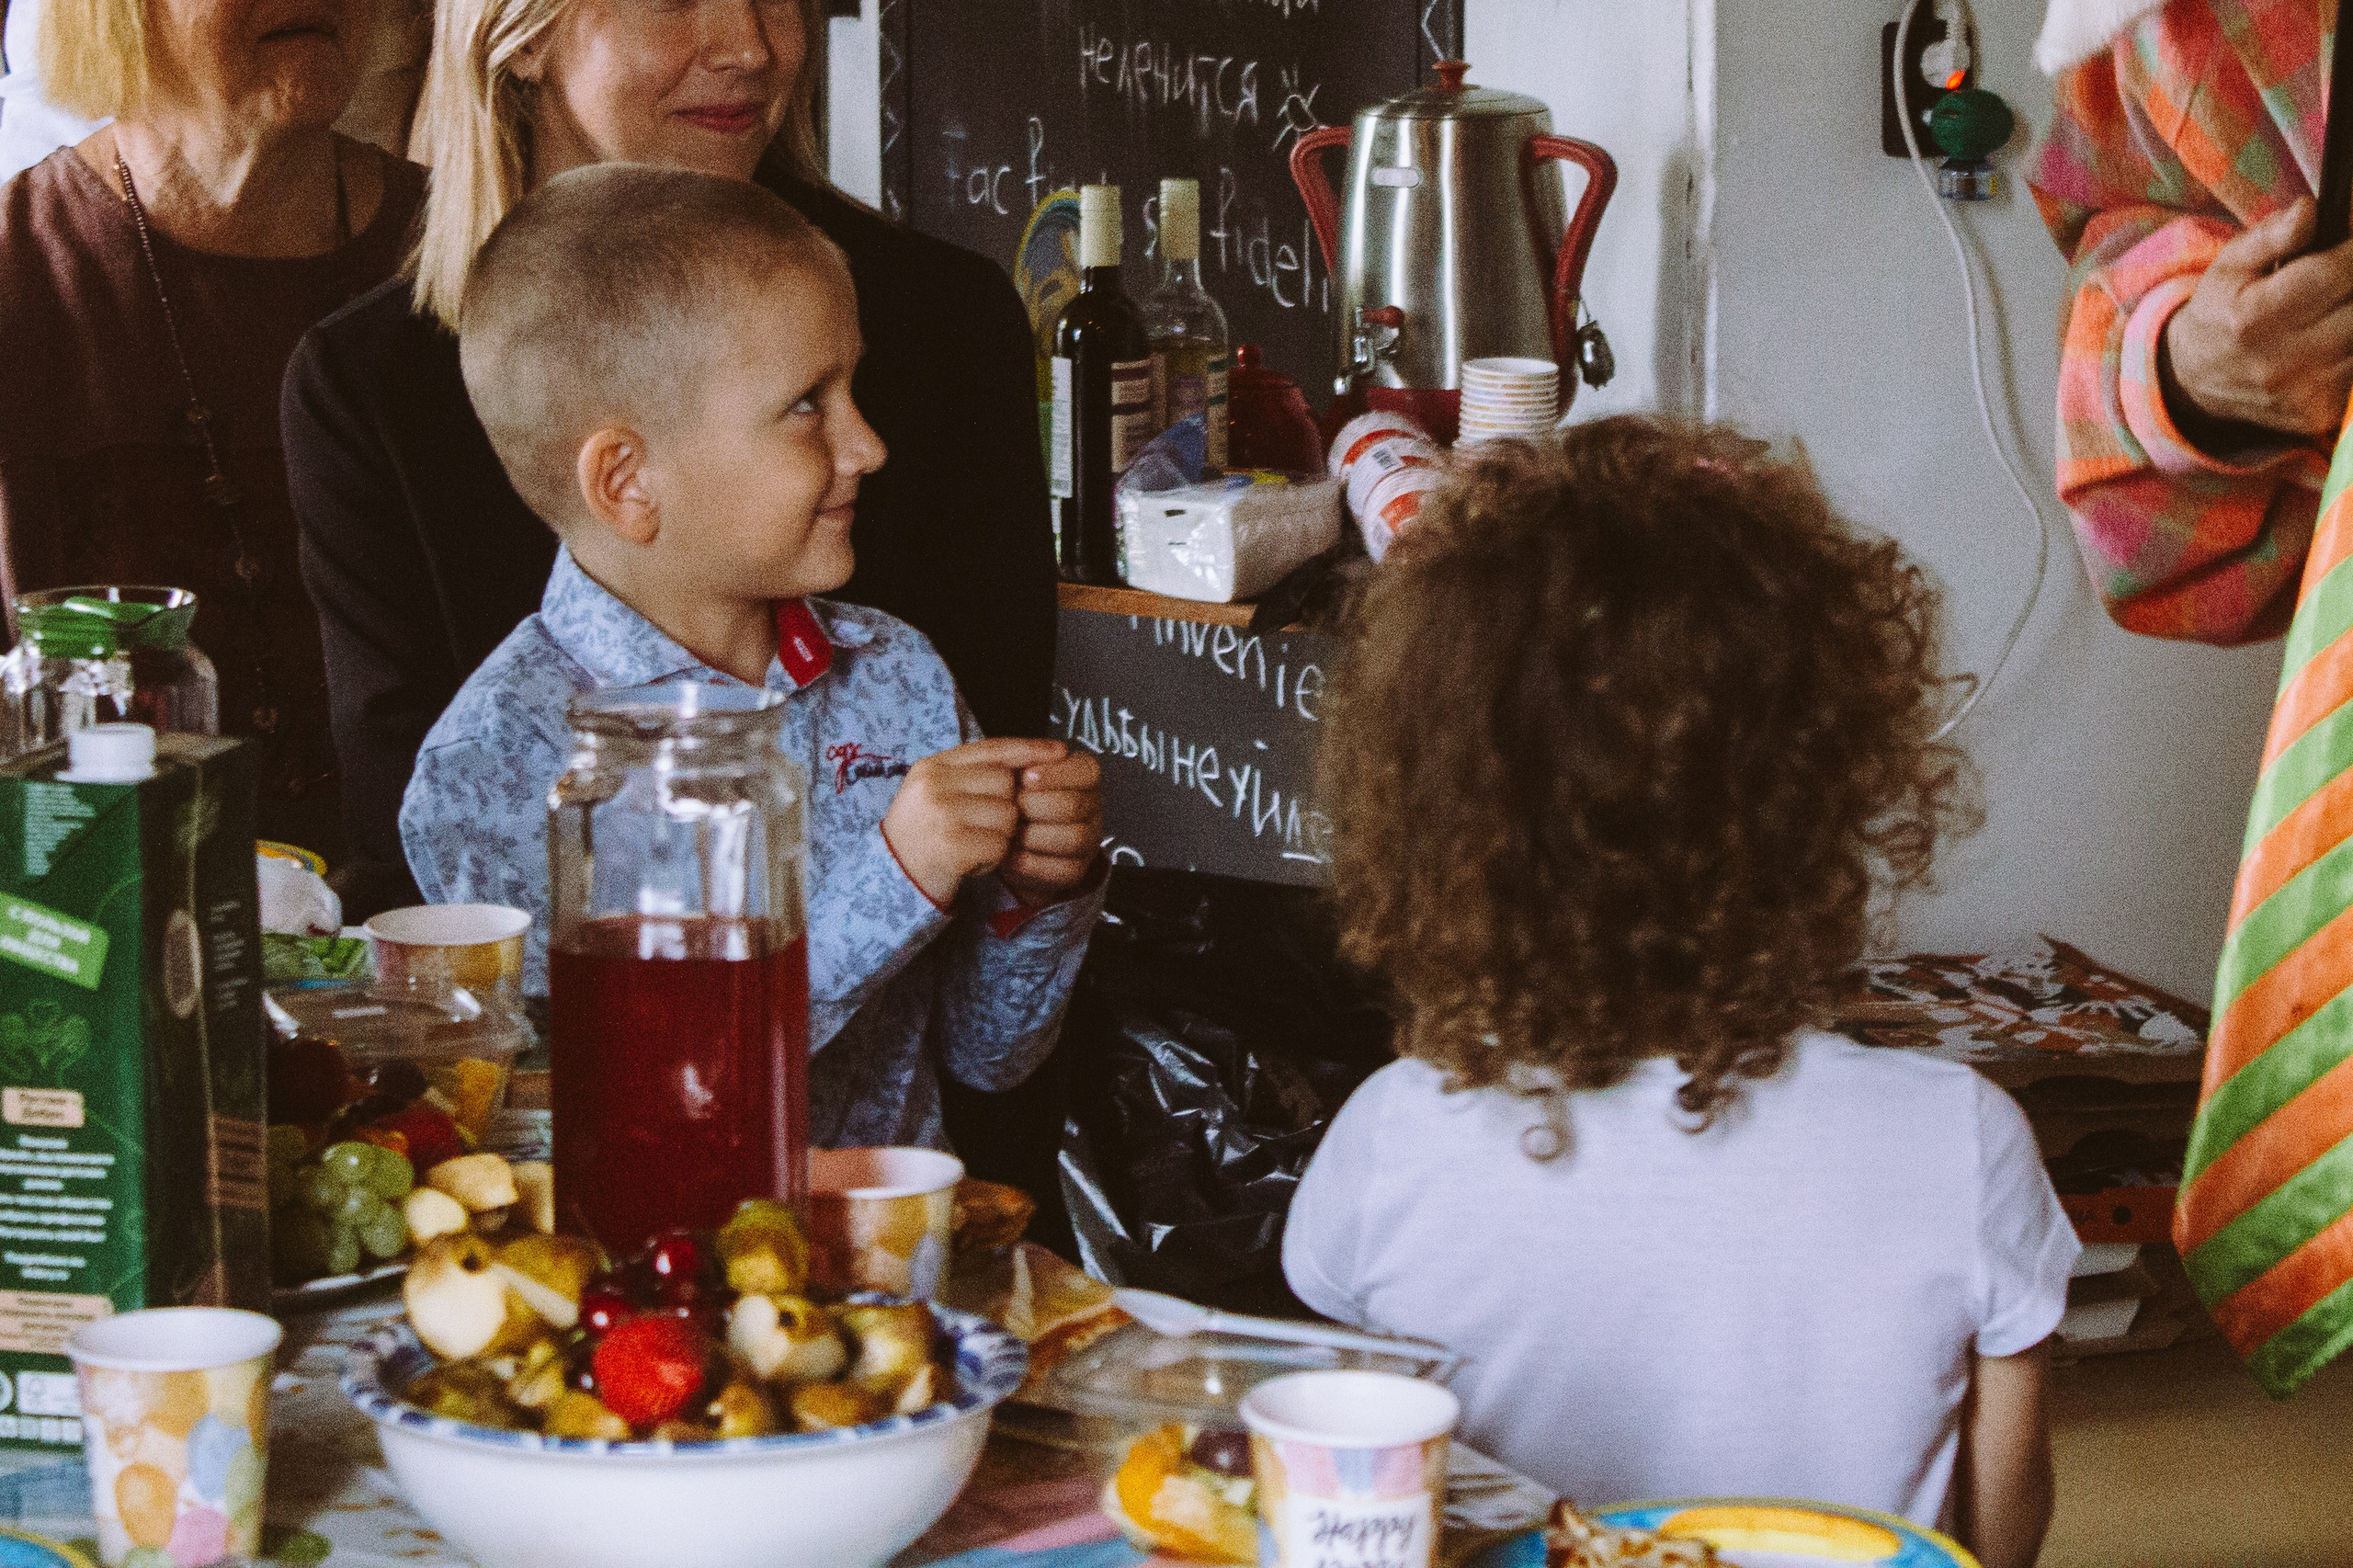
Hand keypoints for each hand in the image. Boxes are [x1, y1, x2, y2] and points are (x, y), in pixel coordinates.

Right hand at [881, 739, 1068, 907]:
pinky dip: (993, 859)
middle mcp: (934, 785)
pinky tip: (971, 862)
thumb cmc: (924, 834)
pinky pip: (1000, 846)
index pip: (992, 748)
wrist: (892, 878)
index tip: (1060, 751)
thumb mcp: (939, 793)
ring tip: (973, 845)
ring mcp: (942, 814)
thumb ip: (974, 774)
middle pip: (1006, 783)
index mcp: (932, 766)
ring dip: (1001, 836)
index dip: (1029, 749)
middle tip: (982, 827)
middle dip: (1007, 807)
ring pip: (1008, 816)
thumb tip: (1033, 761)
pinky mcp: (953, 847)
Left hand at [1000, 750, 1103, 907]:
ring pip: (1074, 838)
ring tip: (1008, 832)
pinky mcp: (1075, 871)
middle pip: (1075, 805)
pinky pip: (1062, 869)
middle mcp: (1092, 808)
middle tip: (1010, 807)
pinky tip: (1009, 855)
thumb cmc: (1008, 797)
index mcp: (1083, 777)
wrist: (996, 841)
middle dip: (1036, 806)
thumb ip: (1026, 753)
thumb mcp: (1011, 770)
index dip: (1057, 774)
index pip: (1087, 770)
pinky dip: (1031, 863)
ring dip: (1034, 836)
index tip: (1025, 777)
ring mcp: (1087, 842)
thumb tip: (1056, 749)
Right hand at [2162, 198, 2352, 441]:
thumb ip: (2272, 235)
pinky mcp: (2321, 415)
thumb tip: (2310, 210)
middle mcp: (2281, 361)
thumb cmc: (2222, 310)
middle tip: (2340, 281)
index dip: (2351, 255)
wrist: (2197, 382)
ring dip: (2351, 317)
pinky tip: (2334, 338)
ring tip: (2335, 308)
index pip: (2336, 273)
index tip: (2347, 249)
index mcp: (2254, 317)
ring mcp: (2304, 393)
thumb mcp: (2231, 264)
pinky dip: (2349, 351)